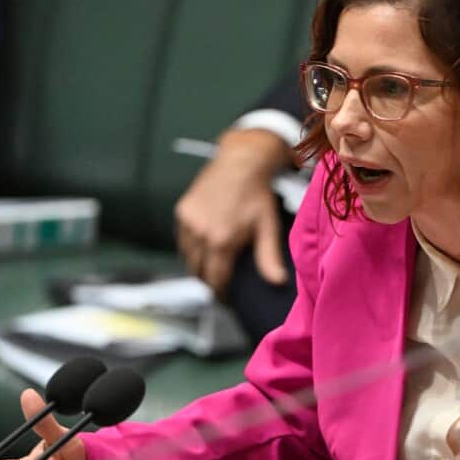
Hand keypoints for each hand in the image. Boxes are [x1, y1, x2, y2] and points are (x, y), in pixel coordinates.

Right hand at [174, 127, 291, 295]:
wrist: (241, 162)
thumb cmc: (257, 194)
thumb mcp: (267, 227)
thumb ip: (268, 257)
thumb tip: (278, 281)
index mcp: (221, 241)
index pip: (215, 279)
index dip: (220, 292)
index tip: (226, 297)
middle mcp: (200, 233)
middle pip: (198, 271)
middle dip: (209, 279)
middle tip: (220, 281)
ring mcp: (188, 221)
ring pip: (187, 256)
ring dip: (198, 264)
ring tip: (213, 265)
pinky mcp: (182, 210)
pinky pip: (182, 239)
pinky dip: (191, 247)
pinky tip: (204, 246)